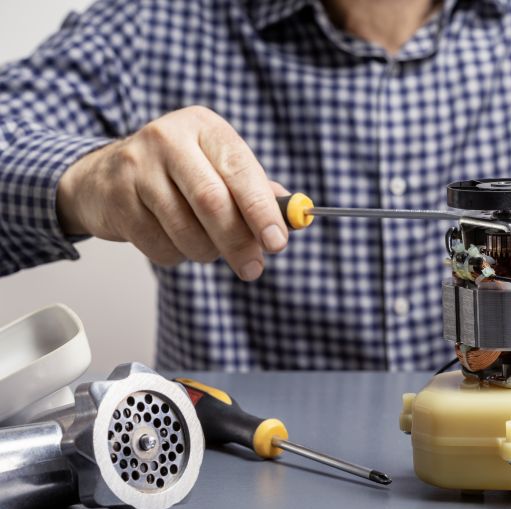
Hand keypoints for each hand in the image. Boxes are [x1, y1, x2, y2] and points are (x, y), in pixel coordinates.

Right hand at [56, 106, 288, 280]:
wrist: (105, 175)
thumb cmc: (178, 174)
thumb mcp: (217, 167)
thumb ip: (255, 189)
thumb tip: (294, 216)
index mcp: (204, 127)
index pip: (240, 171)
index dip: (262, 211)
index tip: (278, 242)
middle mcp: (168, 139)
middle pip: (212, 202)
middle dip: (238, 242)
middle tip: (253, 268)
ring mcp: (137, 167)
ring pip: (186, 231)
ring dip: (206, 252)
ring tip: (209, 248)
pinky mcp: (116, 199)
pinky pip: (159, 246)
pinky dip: (177, 256)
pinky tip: (175, 241)